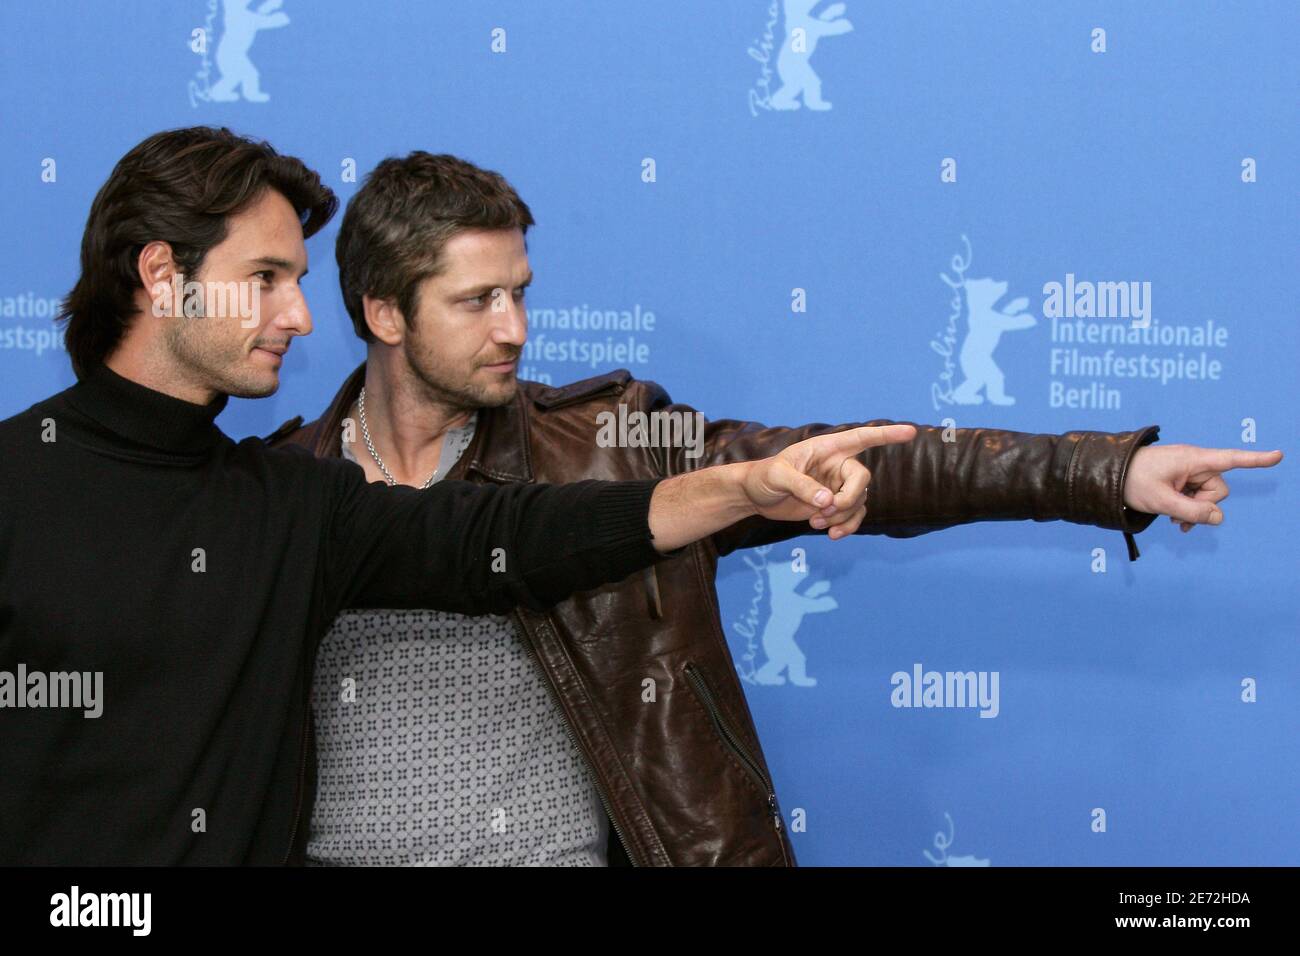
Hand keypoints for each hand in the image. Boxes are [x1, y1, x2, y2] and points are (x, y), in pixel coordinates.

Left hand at [741, 424, 917, 538]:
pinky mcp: (834, 506)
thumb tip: (827, 501)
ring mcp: (838, 486)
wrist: (756, 496)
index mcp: (826, 448)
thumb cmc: (763, 476)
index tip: (911, 432)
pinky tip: (831, 535)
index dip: (886, 435)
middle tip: (826, 511)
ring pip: (858, 502)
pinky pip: (854, 517)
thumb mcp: (777, 476)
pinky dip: (846, 527)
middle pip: (862, 479)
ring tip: (816, 523)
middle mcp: (837, 465)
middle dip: (848, 499)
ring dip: (842, 517)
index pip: (861, 438)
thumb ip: (802, 486)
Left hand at [1123, 444, 1282, 532]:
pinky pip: (1195, 496)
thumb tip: (1219, 518)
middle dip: (1204, 506)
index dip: (1255, 459)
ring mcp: (1187, 471)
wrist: (1108, 475)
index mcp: (1192, 459)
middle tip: (1179, 518)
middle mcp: (1193, 462)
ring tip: (1172, 519)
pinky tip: (1175, 519)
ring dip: (1194, 509)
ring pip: (1207, 496)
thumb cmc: (1131, 481)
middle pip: (1218, 489)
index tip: (1279, 455)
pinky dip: (1188, 508)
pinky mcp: (1180, 479)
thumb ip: (1192, 511)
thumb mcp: (1161, 501)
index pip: (1230, 459)